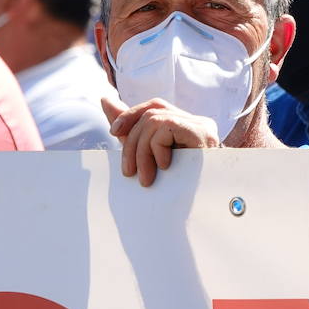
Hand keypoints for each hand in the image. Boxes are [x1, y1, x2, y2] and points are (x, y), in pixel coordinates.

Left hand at [103, 97, 219, 187]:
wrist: (202, 207)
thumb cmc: (177, 187)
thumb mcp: (147, 155)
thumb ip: (129, 130)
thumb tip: (106, 100)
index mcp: (186, 126)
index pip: (155, 107)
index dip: (131, 115)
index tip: (113, 131)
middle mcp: (197, 122)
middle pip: (151, 113)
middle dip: (131, 141)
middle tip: (128, 172)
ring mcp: (202, 126)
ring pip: (155, 120)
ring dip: (141, 150)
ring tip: (145, 178)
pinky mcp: (203, 132)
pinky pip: (167, 127)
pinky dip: (157, 147)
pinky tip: (165, 167)